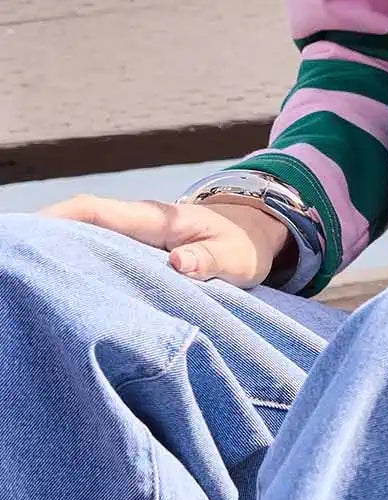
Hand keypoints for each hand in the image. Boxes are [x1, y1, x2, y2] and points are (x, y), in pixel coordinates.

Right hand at [33, 194, 292, 289]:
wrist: (252, 234)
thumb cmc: (243, 246)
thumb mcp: (236, 258)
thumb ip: (211, 260)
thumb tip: (179, 264)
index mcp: (155, 219)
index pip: (99, 211)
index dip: (63, 218)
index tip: (32, 231)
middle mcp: (137, 224)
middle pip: (80, 223)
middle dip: (46, 236)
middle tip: (17, 263)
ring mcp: (133, 237)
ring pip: (86, 238)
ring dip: (60, 252)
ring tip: (27, 278)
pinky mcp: (134, 252)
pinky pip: (99, 253)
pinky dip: (77, 264)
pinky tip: (58, 288)